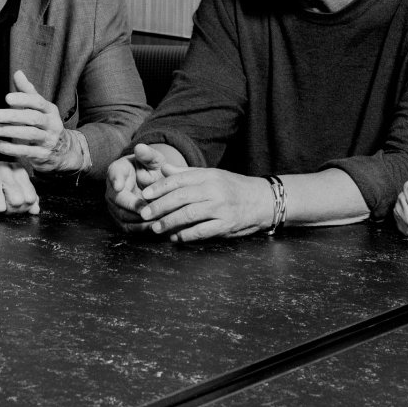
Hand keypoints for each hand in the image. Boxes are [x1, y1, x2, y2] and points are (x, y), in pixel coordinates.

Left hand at [0, 70, 85, 172]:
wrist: (63, 150)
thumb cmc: (45, 123)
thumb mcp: (40, 107)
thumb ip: (28, 91)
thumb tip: (18, 72)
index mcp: (50, 110)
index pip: (37, 102)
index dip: (23, 99)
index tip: (7, 98)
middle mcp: (52, 124)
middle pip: (33, 118)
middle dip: (14, 116)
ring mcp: (48, 140)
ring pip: (30, 134)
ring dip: (10, 131)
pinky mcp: (42, 154)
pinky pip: (25, 151)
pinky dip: (8, 148)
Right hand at [0, 161, 40, 214]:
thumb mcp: (8, 187)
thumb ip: (25, 197)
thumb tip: (36, 209)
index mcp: (17, 170)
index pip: (31, 197)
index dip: (22, 207)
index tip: (10, 202)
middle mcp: (5, 169)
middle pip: (18, 202)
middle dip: (8, 209)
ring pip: (0, 208)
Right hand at [104, 144, 179, 232]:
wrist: (152, 185)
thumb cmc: (152, 170)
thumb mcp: (153, 160)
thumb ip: (148, 154)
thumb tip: (140, 147)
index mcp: (117, 170)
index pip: (113, 174)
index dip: (115, 180)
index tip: (119, 185)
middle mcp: (111, 189)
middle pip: (117, 199)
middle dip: (133, 206)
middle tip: (147, 210)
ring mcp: (114, 206)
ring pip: (122, 216)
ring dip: (138, 219)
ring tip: (155, 220)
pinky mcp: (121, 219)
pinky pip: (128, 227)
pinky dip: (141, 229)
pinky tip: (154, 228)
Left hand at [137, 163, 272, 243]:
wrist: (262, 199)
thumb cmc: (233, 187)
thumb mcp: (212, 175)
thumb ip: (187, 173)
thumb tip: (163, 168)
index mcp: (208, 175)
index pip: (179, 179)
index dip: (160, 187)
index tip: (145, 195)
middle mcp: (214, 189)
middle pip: (181, 197)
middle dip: (160, 206)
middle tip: (145, 214)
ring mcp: (221, 207)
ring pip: (189, 214)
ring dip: (170, 222)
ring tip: (156, 228)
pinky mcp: (227, 224)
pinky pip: (202, 231)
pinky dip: (186, 235)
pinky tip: (175, 238)